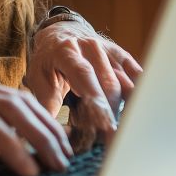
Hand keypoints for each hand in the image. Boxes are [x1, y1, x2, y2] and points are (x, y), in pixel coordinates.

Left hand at [24, 18, 141, 136]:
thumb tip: (52, 130)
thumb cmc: (48, 62)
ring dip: (123, 111)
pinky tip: (138, 116)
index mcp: (66, 51)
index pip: (84, 74)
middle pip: (108, 84)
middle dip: (111, 114)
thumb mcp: (37, 77)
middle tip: (109, 140)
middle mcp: (90, 47)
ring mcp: (109, 50)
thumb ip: (46, 102)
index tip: (103, 125)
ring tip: (118, 132)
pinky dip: (138, 97)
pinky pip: (137, 77)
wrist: (61, 35)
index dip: (96, 99)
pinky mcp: (122, 56)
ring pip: (125, 84)